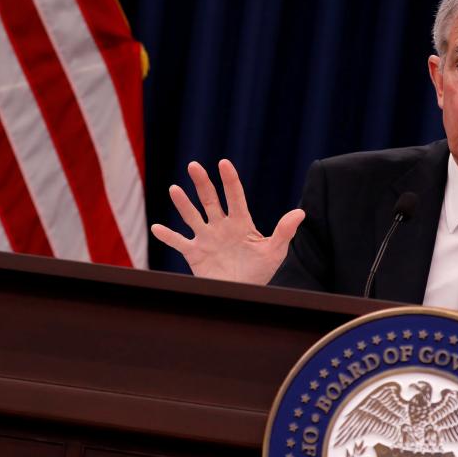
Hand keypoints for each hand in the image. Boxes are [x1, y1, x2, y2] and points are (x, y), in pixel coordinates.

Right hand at [150, 159, 304, 283]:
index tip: (223, 163)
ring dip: (183, 204)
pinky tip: (157, 228)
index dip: (229, 180)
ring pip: (192, 216)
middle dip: (202, 183)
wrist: (243, 293)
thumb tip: (300, 213)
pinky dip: (168, 236)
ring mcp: (206, 238)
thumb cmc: (260, 271)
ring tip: (174, 189)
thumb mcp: (275, 251)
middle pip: (209, 200)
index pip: (234, 196)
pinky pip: (179, 242)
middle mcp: (220, 226)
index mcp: (240, 222)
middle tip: (194, 166)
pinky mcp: (195, 253)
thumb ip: (284, 231)